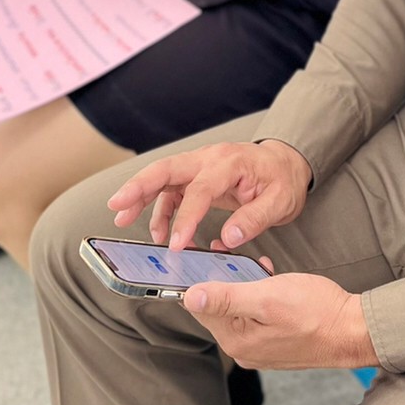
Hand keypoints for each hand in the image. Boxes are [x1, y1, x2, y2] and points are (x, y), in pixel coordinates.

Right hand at [107, 139, 312, 251]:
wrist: (287, 164)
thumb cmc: (283, 180)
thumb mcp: (280, 202)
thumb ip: (254, 219)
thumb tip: (229, 238)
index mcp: (230, 162)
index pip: (201, 189)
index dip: (185, 218)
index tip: (174, 246)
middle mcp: (210, 159)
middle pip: (167, 168)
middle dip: (139, 186)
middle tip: (116, 206)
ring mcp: (201, 165)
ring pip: (163, 177)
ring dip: (141, 196)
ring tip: (123, 220)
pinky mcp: (198, 177)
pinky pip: (173, 190)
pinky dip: (161, 209)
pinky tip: (158, 231)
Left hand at [184, 272, 376, 371]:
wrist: (353, 330)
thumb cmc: (315, 311)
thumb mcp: (267, 296)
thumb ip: (227, 298)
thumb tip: (189, 298)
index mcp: (236, 339)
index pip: (200, 307)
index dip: (196, 277)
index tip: (196, 253)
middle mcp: (244, 347)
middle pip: (217, 307)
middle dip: (219, 277)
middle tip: (223, 251)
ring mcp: (259, 345)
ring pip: (236, 307)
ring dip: (239, 282)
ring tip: (249, 262)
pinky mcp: (273, 338)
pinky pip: (253, 312)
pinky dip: (256, 292)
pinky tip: (266, 276)